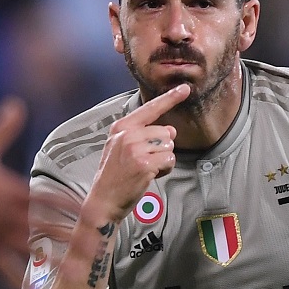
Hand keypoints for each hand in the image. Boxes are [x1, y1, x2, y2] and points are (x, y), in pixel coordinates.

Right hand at [87, 84, 187, 221]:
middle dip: (162, 149)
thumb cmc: (115, 175)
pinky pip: (169, 160)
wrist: (103, 200)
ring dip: (163, 160)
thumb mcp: (121, 147)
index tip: (185, 89)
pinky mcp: (144, 163)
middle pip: (166, 132)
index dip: (170, 98)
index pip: (150, 108)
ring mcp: (135, 148)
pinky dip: (165, 170)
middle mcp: (127, 133)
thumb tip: (171, 130)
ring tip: (145, 169)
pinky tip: (150, 175)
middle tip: (144, 162)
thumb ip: (145, 135)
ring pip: (169, 147)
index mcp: (121, 126)